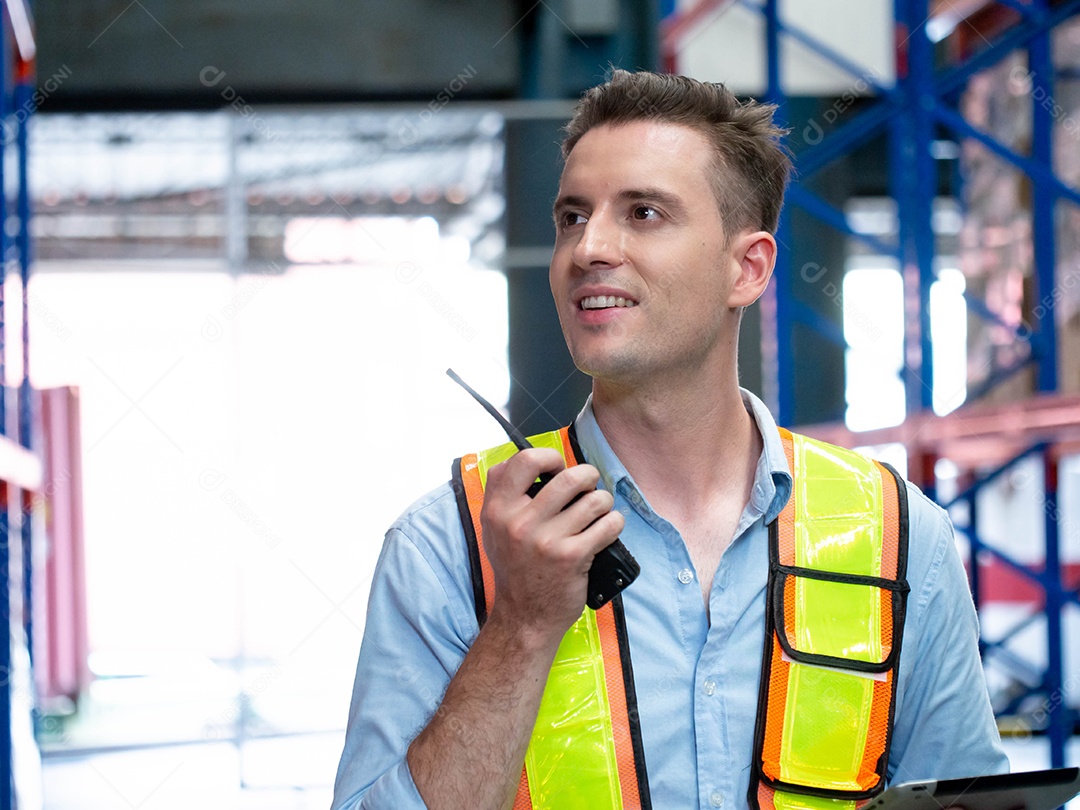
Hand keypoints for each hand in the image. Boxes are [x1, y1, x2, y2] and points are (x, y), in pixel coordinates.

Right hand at [479, 447, 624, 640]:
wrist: (524, 617)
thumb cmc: (515, 570)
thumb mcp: (493, 530)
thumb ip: (504, 495)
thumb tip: (535, 462)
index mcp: (497, 510)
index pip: (524, 460)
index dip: (548, 457)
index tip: (558, 469)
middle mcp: (519, 523)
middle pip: (568, 476)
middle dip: (588, 476)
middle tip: (589, 487)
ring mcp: (546, 540)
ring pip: (594, 500)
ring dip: (604, 502)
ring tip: (599, 511)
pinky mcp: (572, 557)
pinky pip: (608, 524)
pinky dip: (614, 524)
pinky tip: (606, 529)